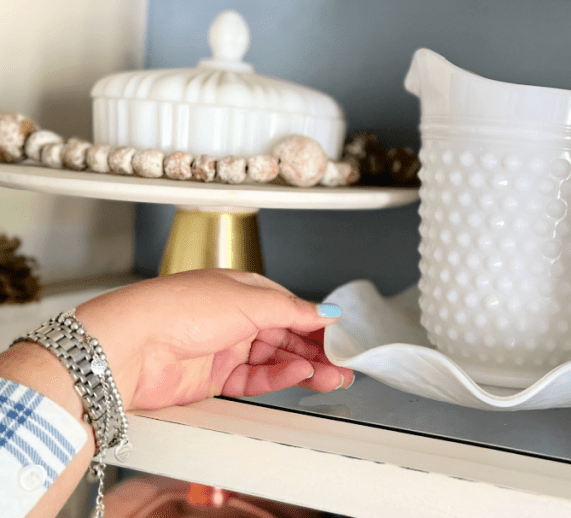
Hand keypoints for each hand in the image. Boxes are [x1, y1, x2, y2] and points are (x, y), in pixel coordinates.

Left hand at [74, 269, 352, 411]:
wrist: (130, 346)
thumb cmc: (174, 309)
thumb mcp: (247, 299)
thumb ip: (292, 308)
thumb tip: (324, 311)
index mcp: (241, 290)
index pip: (289, 307)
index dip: (315, 322)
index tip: (339, 336)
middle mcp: (232, 318)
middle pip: (285, 336)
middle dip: (316, 350)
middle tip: (342, 364)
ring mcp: (223, 349)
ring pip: (274, 360)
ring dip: (304, 367)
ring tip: (330, 376)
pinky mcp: (213, 379)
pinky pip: (255, 379)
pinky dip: (279, 377)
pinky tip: (299, 375)